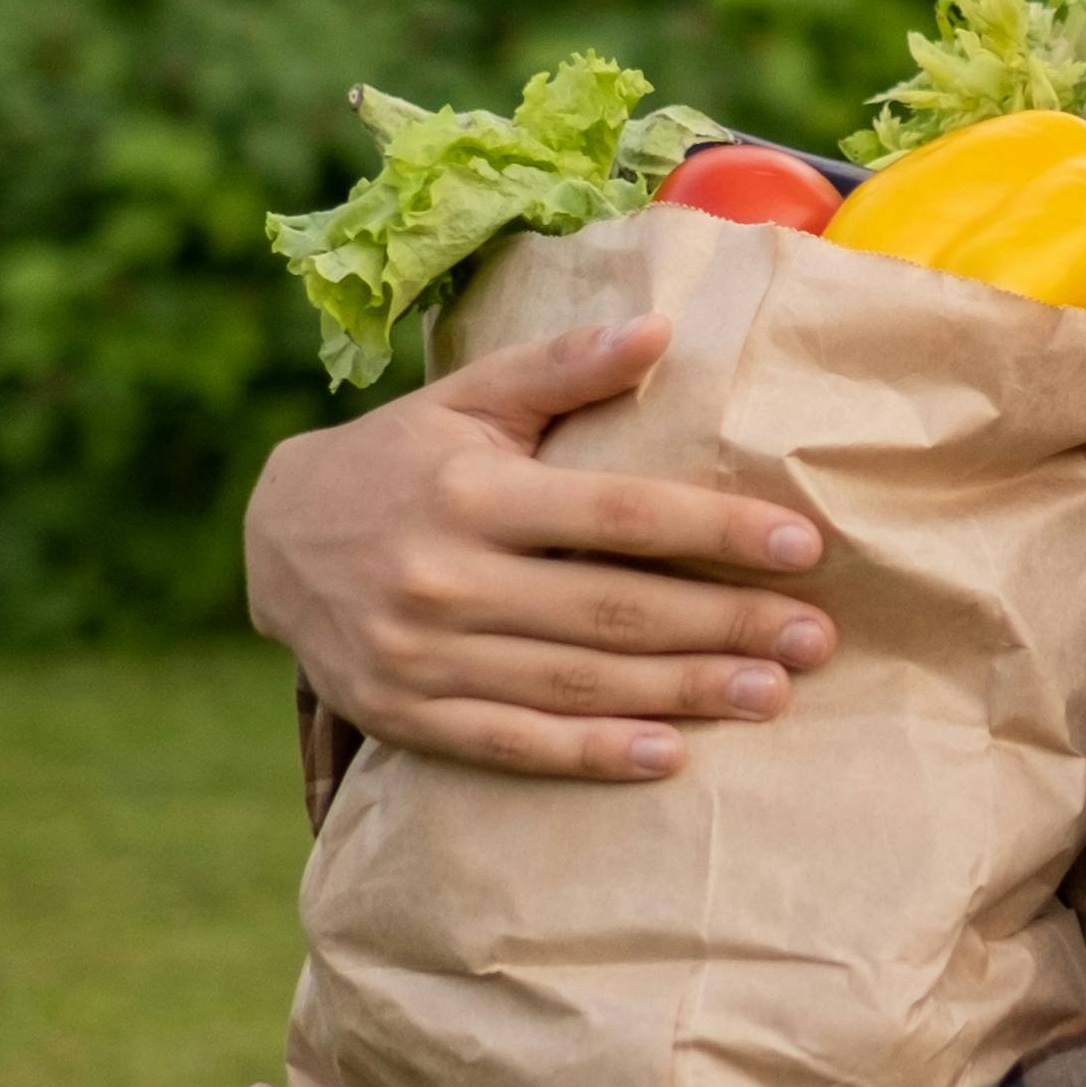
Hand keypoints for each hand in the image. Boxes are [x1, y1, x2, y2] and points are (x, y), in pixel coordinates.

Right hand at [245, 314, 837, 778]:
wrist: (270, 540)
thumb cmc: (400, 457)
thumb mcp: (468, 398)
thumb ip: (563, 366)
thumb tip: (662, 330)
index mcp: (473, 489)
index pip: (618, 515)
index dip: (715, 530)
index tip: (803, 544)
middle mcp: (446, 576)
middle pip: (611, 609)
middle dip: (724, 625)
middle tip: (815, 640)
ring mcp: (422, 655)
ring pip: (574, 682)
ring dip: (681, 693)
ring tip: (771, 694)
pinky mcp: (406, 715)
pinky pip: (512, 742)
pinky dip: (591, 754)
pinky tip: (667, 756)